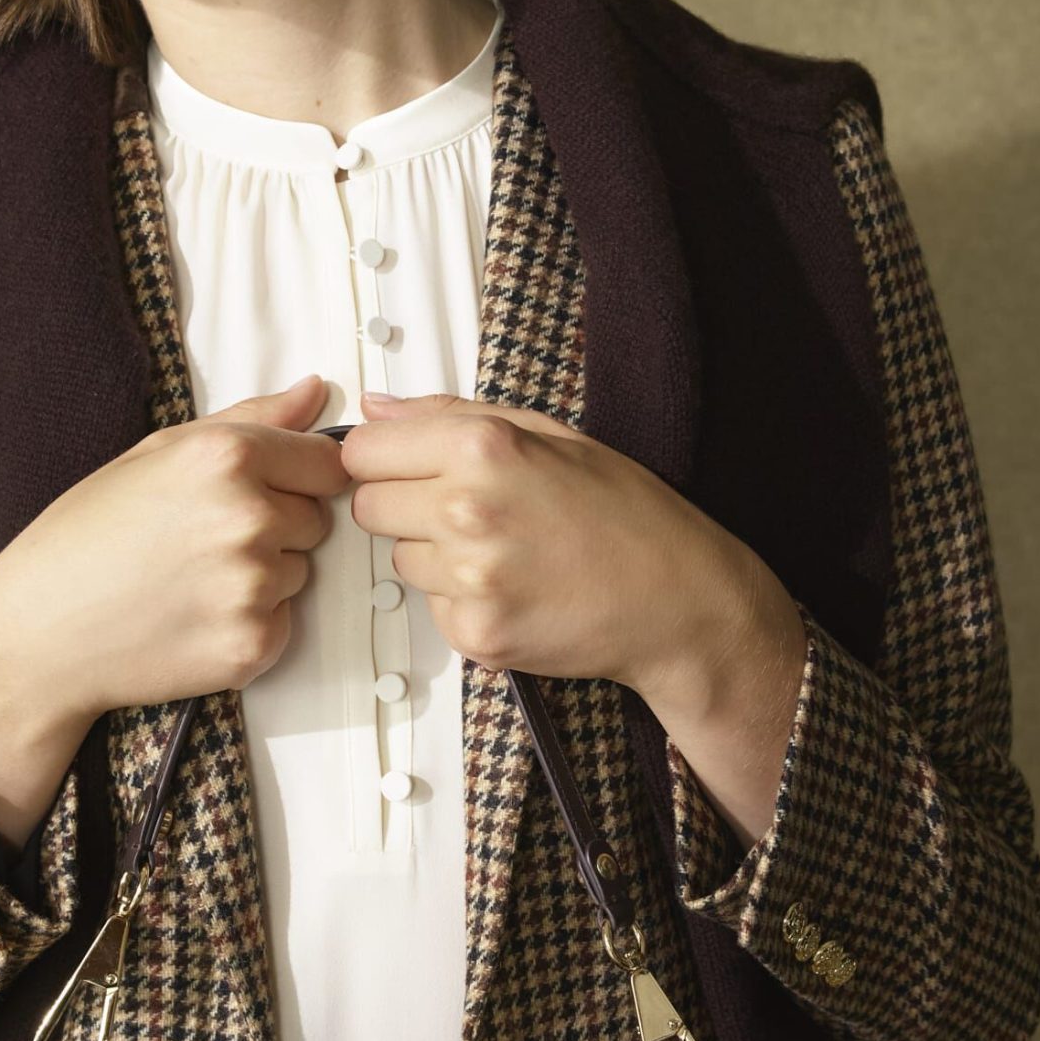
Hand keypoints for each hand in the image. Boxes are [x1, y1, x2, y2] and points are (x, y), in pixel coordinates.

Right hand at [0, 375, 348, 849]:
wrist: (38, 634)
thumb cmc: (85, 537)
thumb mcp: (157, 454)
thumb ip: (250, 418)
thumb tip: (315, 390)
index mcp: (227, 456)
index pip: (330, 462)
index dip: (298, 477)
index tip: (262, 491)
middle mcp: (248, 516)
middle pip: (318, 519)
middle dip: (277, 527)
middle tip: (201, 542)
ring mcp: (253, 585)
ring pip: (301, 572)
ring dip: (264, 576)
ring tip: (190, 580)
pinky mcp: (252, 644)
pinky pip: (284, 623)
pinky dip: (249, 623)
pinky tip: (193, 618)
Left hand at [339, 388, 762, 697]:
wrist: (677, 600)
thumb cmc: (626, 513)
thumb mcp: (550, 434)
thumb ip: (451, 414)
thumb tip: (377, 407)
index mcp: (483, 448)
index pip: (362, 450)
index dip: (381, 458)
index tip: (403, 465)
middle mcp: (467, 510)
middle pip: (367, 506)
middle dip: (402, 505)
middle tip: (466, 510)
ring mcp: (468, 579)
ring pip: (397, 559)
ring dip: (433, 554)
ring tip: (503, 550)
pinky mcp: (474, 633)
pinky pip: (431, 607)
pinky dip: (461, 599)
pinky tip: (514, 587)